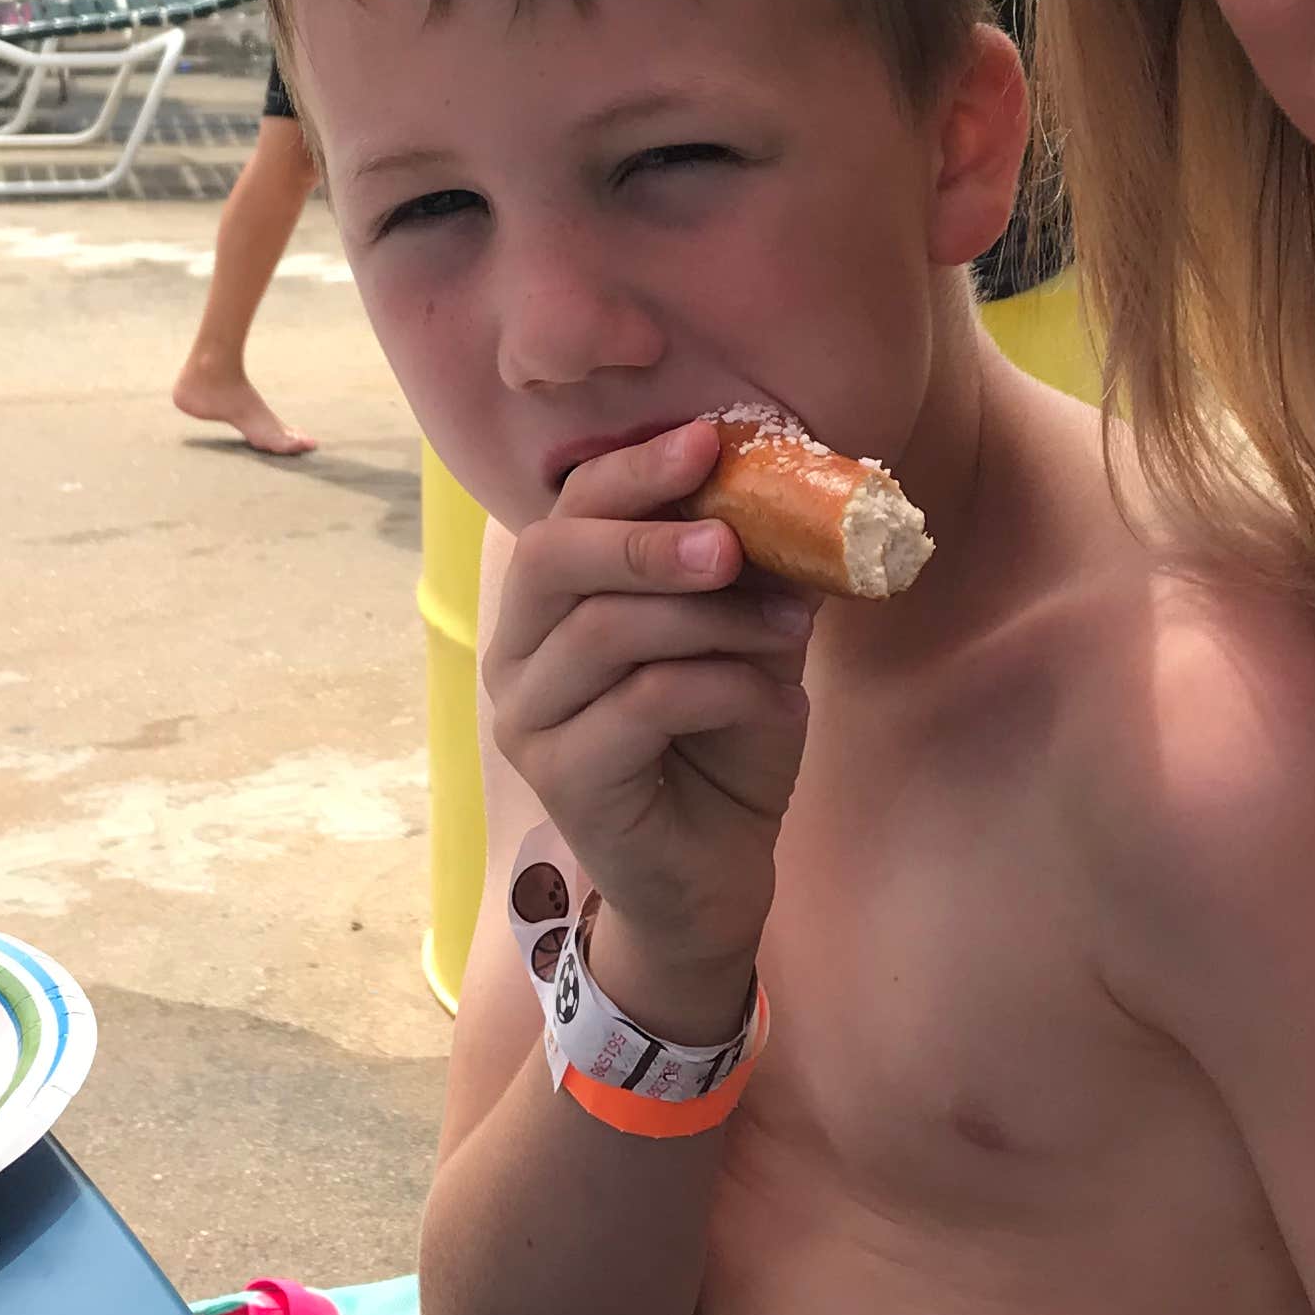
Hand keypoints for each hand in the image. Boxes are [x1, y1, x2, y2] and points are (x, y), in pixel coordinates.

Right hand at [482, 421, 813, 1027]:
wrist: (714, 875)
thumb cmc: (721, 747)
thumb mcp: (743, 643)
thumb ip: (750, 575)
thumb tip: (799, 490)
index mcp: (548, 602)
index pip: (566, 508)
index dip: (630, 470)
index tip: (705, 439)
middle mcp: (515, 651)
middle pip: (553, 557)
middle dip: (645, 535)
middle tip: (729, 541)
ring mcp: (528, 717)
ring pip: (605, 630)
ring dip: (709, 619)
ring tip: (788, 629)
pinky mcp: (562, 776)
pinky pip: (640, 704)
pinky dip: (718, 685)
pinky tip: (772, 698)